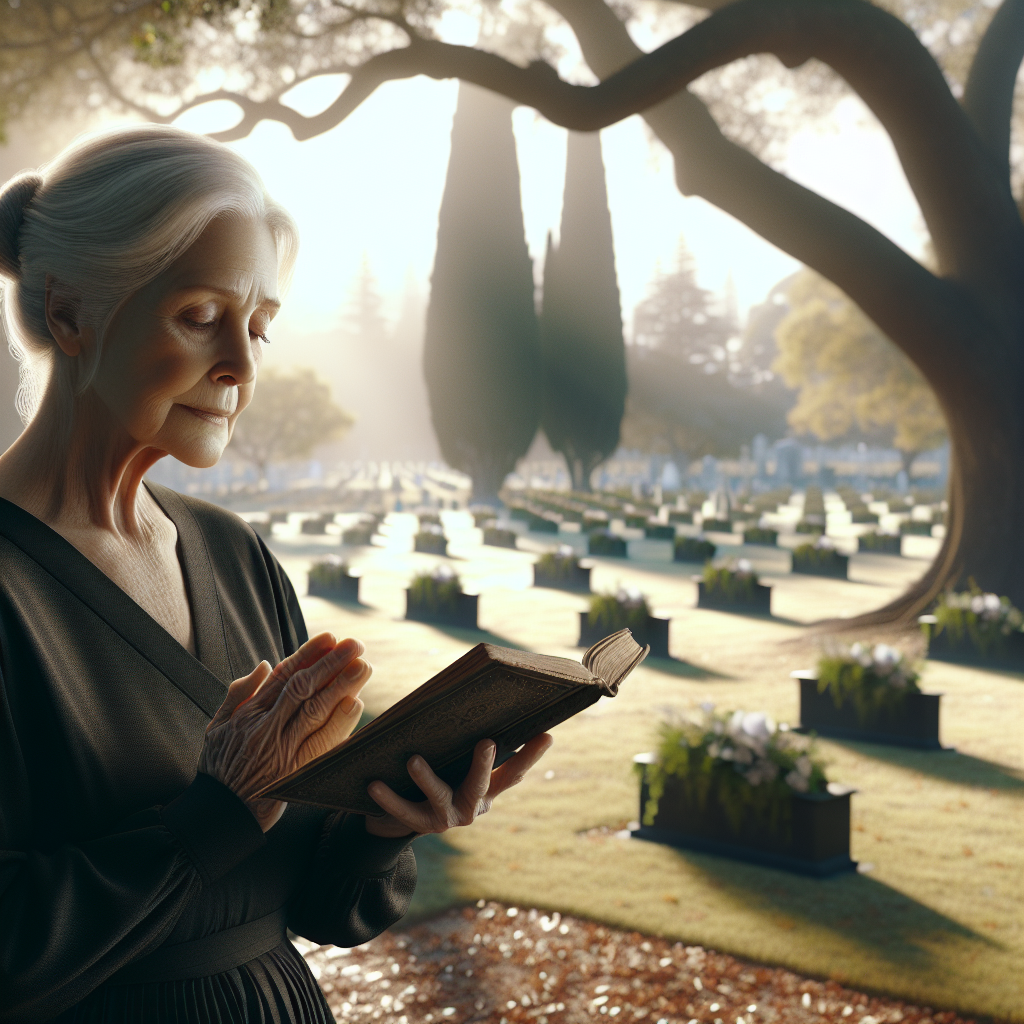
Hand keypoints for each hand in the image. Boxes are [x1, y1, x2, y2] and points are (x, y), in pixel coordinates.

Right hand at [199, 632, 370, 830]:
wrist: (220, 815)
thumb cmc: (220, 768)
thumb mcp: (217, 726)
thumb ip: (239, 694)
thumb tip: (266, 666)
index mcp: (249, 714)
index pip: (284, 676)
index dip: (309, 654)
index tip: (329, 639)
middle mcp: (266, 728)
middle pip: (304, 688)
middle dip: (331, 663)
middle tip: (355, 645)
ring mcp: (281, 751)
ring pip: (315, 712)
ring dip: (342, 687)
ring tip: (363, 667)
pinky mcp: (295, 774)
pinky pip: (321, 744)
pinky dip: (339, 724)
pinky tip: (355, 705)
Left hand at [364, 733, 553, 837]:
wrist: (398, 820)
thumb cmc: (436, 774)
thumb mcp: (455, 759)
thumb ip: (466, 739)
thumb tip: (475, 698)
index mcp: (487, 789)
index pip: (514, 772)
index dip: (531, 755)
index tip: (546, 734)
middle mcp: (472, 806)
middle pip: (482, 785)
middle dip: (484, 764)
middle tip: (486, 741)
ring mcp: (446, 818)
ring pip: (440, 798)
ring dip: (427, 779)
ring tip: (413, 761)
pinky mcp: (418, 824)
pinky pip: (403, 811)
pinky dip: (389, 798)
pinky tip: (375, 783)